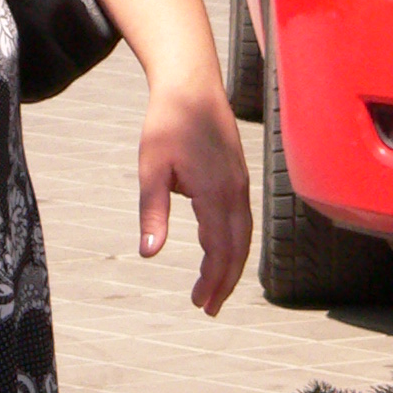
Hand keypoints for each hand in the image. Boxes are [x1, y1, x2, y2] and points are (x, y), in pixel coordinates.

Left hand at [136, 72, 253, 316]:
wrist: (191, 84)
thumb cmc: (167, 122)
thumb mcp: (151, 168)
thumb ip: (152, 212)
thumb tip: (149, 253)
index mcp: (215, 193)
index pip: (220, 250)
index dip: (213, 280)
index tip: (201, 304)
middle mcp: (235, 191)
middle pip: (238, 249)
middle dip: (225, 281)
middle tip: (208, 308)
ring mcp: (240, 183)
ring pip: (243, 235)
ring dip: (231, 264)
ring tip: (215, 287)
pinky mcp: (237, 175)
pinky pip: (241, 219)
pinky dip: (234, 242)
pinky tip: (219, 249)